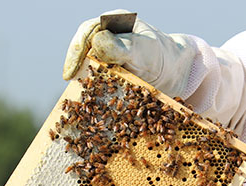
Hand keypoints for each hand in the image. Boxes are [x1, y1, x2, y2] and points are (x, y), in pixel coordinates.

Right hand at [63, 10, 195, 97]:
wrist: (175, 74)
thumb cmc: (162, 56)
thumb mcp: (143, 50)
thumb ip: (122, 46)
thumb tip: (96, 43)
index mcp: (112, 22)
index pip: (86, 33)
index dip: (76, 52)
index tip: (70, 72)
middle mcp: (105, 35)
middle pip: (82, 50)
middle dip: (75, 68)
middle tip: (71, 85)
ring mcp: (104, 54)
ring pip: (85, 66)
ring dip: (81, 82)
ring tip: (78, 97)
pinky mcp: (106, 72)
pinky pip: (93, 79)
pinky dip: (90, 91)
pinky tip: (87, 104)